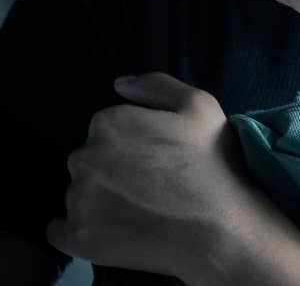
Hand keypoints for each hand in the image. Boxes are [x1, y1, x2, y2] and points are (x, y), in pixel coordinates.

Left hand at [47, 73, 252, 280]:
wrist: (218, 227)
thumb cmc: (212, 163)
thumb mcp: (201, 105)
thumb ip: (157, 86)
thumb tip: (120, 85)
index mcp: (109, 123)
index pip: (108, 129)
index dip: (134, 143)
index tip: (156, 158)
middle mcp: (84, 157)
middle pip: (91, 160)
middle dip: (113, 169)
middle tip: (150, 185)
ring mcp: (77, 199)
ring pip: (80, 193)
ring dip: (100, 199)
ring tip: (138, 210)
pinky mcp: (76, 236)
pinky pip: (61, 231)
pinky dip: (80, 229)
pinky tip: (111, 230)